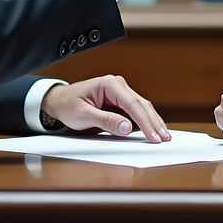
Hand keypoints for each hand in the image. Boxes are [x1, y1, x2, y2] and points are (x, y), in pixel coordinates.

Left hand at [41, 75, 170, 142]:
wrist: (59, 101)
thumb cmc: (68, 105)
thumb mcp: (83, 115)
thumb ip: (105, 121)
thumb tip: (127, 128)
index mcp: (110, 84)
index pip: (133, 104)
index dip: (145, 122)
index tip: (153, 136)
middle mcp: (118, 85)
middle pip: (142, 105)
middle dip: (154, 122)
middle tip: (164, 138)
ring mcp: (121, 93)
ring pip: (142, 107)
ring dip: (152, 122)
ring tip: (163, 136)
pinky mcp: (121, 102)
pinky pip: (137, 111)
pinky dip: (145, 121)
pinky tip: (153, 130)